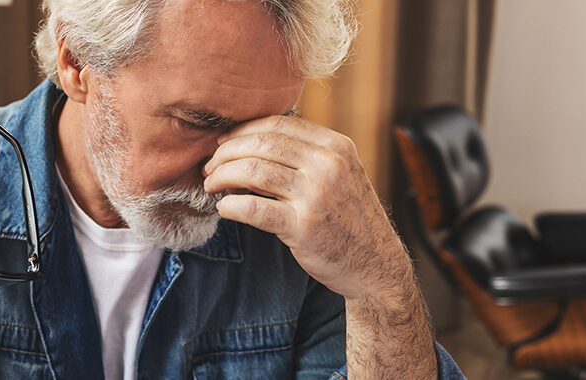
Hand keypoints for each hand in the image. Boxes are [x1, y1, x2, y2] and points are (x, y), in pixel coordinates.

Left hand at [203, 116, 411, 299]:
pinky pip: (254, 208)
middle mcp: (328, 166)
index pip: (278, 124)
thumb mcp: (339, 175)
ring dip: (222, 177)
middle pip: (261, 144)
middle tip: (209, 167)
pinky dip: (231, 206)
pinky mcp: (303, 227)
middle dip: (226, 153)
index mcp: (336, 146)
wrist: (376, 265)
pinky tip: (225, 208)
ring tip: (211, 186)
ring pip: (253, 171)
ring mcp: (317, 196)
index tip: (223, 143)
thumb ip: (304, 156)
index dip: (243, 131)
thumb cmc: (348, 218)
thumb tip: (248, 144)